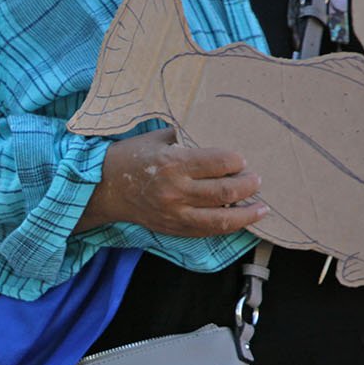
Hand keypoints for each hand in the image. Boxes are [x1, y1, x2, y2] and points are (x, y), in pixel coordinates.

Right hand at [76, 127, 268, 236]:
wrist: (103, 189)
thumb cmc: (131, 158)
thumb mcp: (158, 138)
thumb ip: (188, 137)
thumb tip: (217, 132)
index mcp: (173, 164)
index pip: (221, 163)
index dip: (238, 161)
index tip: (242, 159)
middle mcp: (175, 192)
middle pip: (226, 192)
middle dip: (248, 186)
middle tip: (257, 180)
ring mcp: (174, 214)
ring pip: (220, 219)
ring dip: (245, 214)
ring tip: (260, 208)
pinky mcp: (171, 228)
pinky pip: (205, 232)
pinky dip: (226, 227)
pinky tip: (239, 220)